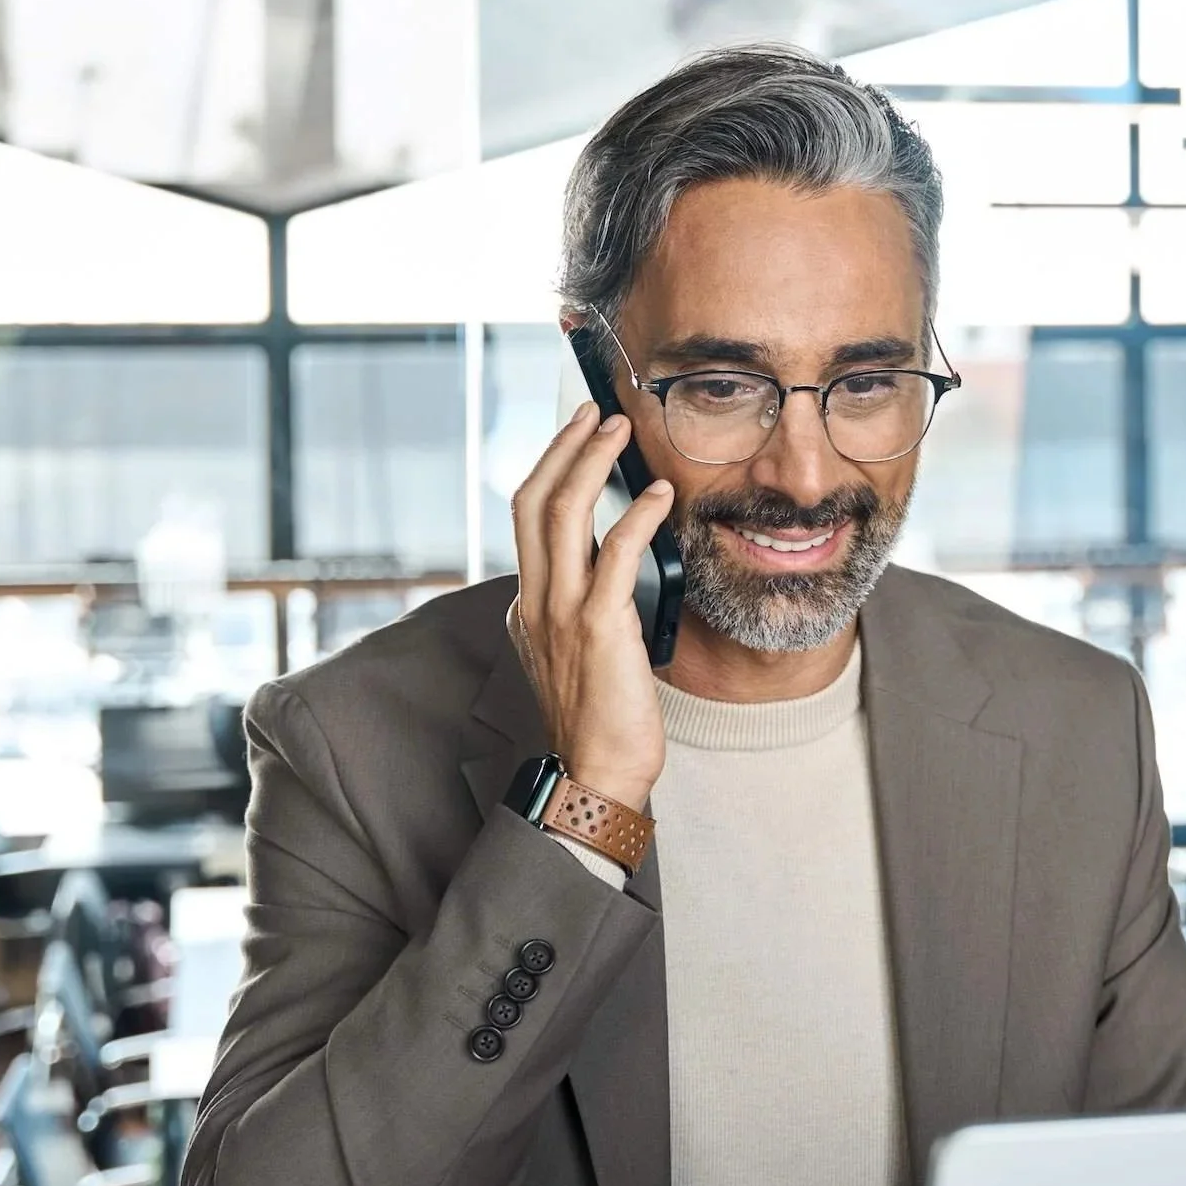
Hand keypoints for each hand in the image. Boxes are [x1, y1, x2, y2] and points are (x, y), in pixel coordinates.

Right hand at [506, 403, 674, 810]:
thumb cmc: (601, 719)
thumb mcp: (578, 652)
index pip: (527, 519)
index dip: (551, 468)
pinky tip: (658, 495)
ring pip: (561, 515)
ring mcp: (561, 612)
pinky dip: (636, 517)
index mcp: (528, 605)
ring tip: (617, 431)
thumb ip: (584, 607)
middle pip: (532, 501)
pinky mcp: (598, 627)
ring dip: (590, 463)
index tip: (576, 436)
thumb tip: (616, 566)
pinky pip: (613, 555)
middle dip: (562, 447)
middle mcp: (535, 601)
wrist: (598, 772)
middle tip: (593, 413)